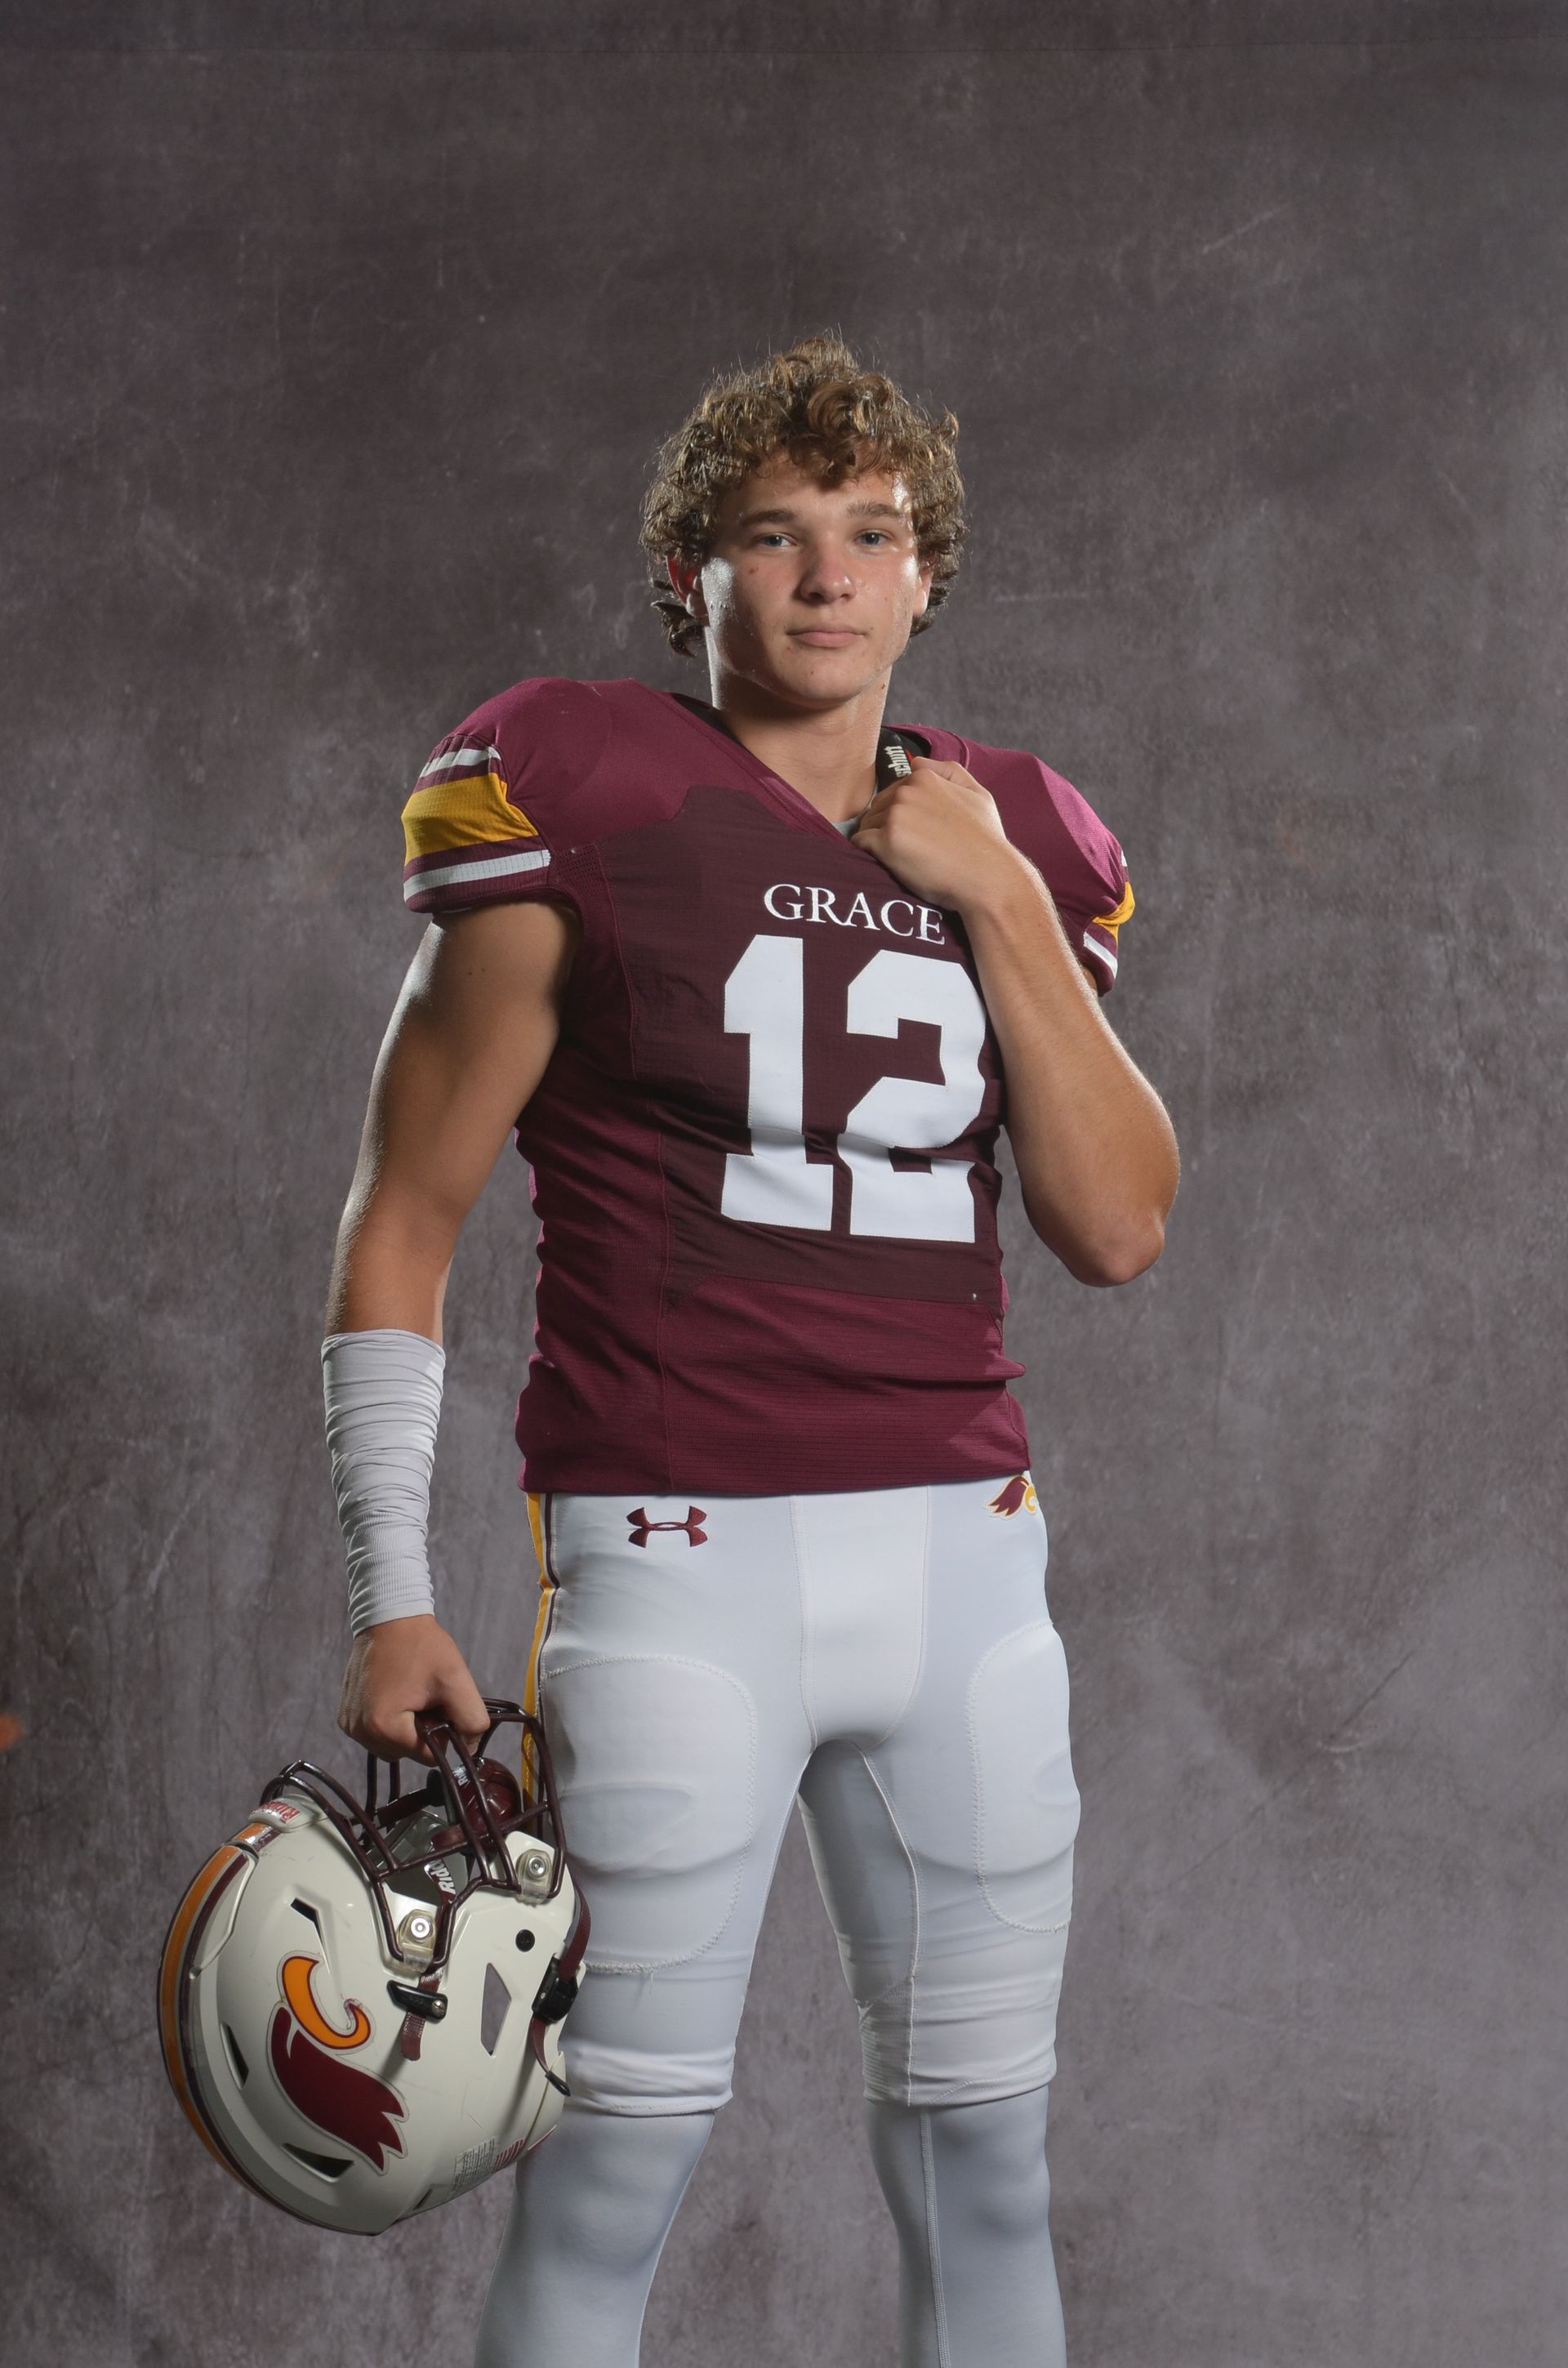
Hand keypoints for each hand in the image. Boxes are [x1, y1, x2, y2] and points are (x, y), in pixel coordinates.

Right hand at [337, 1612, 490, 1765]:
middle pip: (409, 1752)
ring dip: (409, 1727)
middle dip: (425, 1729)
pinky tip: (398, 1693)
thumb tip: (470, 1748)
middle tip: (427, 1694)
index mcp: (383, 1726)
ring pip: (394, 1745)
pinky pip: (378, 1732)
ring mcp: (350, 1725)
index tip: (441, 1702)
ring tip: (412, 1692)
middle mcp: (360, 1731)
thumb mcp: (456, 1680)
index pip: (429, 1755)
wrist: (389, 1616)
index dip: (443, 1732)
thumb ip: (472, 1721)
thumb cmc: (422, 1645)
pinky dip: (393, 1720)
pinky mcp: (347, 1716)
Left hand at [853, 754, 1028, 915]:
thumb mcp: (978, 794)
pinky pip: (860, 843)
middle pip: (877, 807)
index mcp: (925, 778)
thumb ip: (949, 771)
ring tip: (902, 857)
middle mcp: (906, 792)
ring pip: (867, 824)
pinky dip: (868, 853)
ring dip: (877, 840)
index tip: (917, 832)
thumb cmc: (985, 840)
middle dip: (886, 825)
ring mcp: (895, 816)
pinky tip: (889, 862)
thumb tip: (917, 763)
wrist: (988, 878)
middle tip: (910, 848)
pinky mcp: (886, 842)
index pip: (894, 791)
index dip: (901, 813)